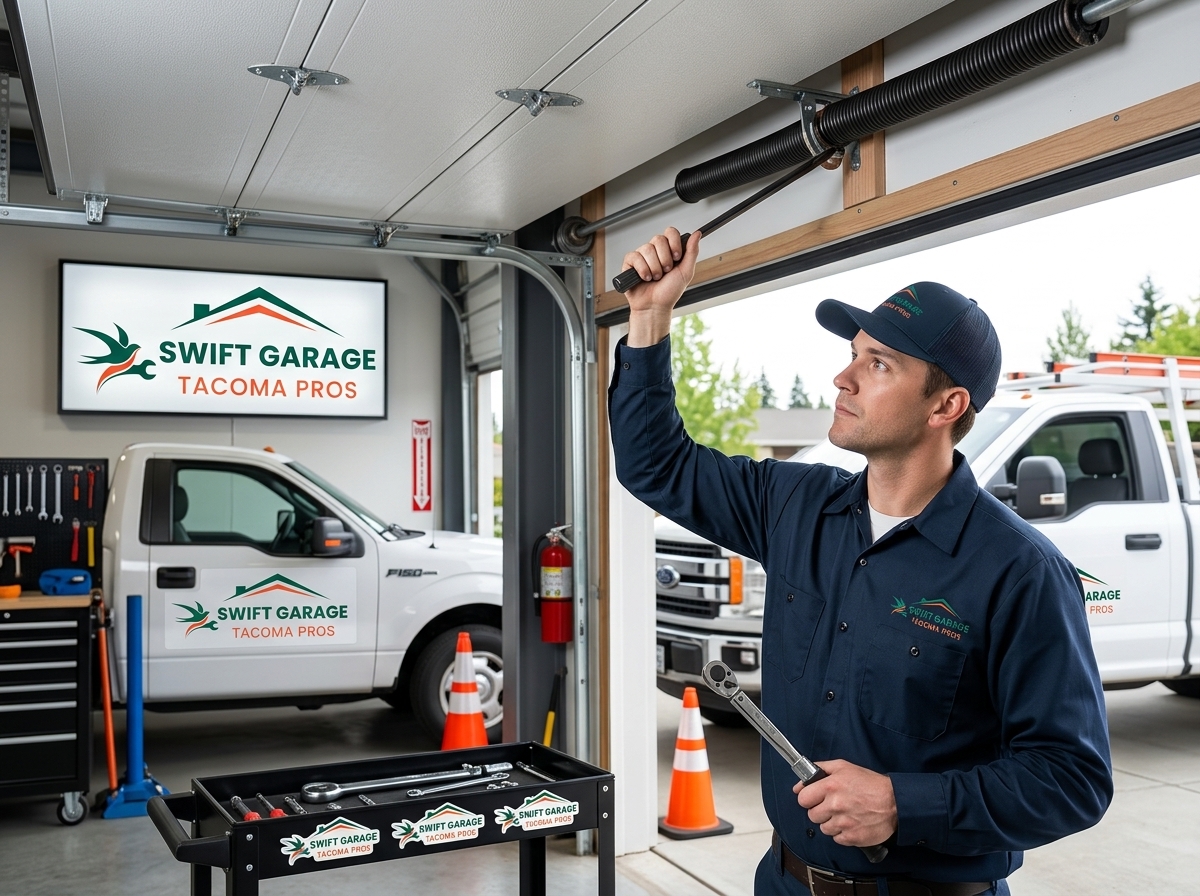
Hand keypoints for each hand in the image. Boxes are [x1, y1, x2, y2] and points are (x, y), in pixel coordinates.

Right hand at [622, 229, 700, 346]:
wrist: (655, 307)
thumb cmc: (669, 292)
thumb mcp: (686, 272)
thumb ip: (692, 251)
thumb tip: (697, 234)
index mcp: (668, 250)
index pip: (670, 232)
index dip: (674, 242)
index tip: (677, 257)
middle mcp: (654, 251)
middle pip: (658, 239)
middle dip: (664, 259)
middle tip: (666, 271)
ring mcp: (641, 256)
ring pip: (647, 249)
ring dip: (654, 267)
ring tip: (655, 278)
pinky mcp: (629, 263)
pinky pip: (634, 256)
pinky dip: (642, 269)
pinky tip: (644, 278)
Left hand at [793, 760, 896, 847]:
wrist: (895, 802)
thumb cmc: (870, 784)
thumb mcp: (843, 767)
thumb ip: (819, 770)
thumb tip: (798, 785)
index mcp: (830, 786)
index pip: (802, 799)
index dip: (808, 799)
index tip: (815, 798)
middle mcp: (835, 805)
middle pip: (812, 815)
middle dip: (820, 811)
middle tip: (834, 806)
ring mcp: (843, 823)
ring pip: (824, 828)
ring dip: (832, 823)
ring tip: (845, 814)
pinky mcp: (852, 837)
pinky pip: (837, 839)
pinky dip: (843, 833)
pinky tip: (852, 823)